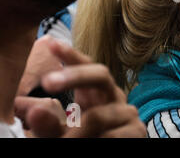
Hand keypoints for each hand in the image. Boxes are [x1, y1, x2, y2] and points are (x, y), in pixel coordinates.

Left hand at [21, 38, 146, 137]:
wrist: (110, 154)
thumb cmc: (85, 139)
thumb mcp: (61, 132)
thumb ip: (48, 124)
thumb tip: (31, 109)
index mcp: (95, 92)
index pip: (86, 66)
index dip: (71, 54)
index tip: (51, 43)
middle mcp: (113, 97)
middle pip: (101, 74)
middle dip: (75, 75)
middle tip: (47, 82)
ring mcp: (128, 113)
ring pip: (98, 115)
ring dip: (75, 131)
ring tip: (64, 141)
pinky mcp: (137, 131)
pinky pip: (112, 135)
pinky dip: (95, 141)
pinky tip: (91, 142)